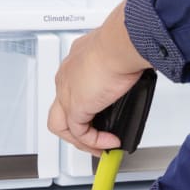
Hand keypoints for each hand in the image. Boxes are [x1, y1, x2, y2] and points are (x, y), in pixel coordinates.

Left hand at [48, 1, 151, 155]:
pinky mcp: (76, 107)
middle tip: (94, 138)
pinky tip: (109, 142)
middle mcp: (67, 77)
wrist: (120, 43)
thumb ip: (118, 72)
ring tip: (98, 147)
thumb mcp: (118, 59)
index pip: (71, 90)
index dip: (84, 108)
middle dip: (75, 130)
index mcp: (75, 62)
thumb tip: (130, 80)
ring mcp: (68, 93)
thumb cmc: (122, 43)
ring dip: (80, 140)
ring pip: (61, 125)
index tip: (100, 115)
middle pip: (60, 110)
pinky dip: (94, 141)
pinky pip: (80, 133)